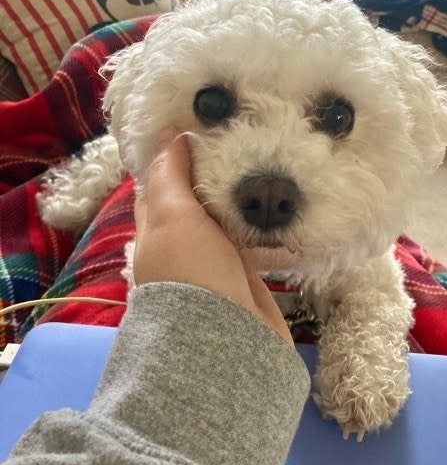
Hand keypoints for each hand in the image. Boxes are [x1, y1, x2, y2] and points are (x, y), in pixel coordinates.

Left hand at [133, 129, 293, 345]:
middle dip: (210, 172)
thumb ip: (169, 176)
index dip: (173, 155)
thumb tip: (168, 134)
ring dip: (237, 195)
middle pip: (195, 199)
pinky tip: (272, 201)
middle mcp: (183, 244)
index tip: (199, 124)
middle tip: (238, 137)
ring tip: (261, 160)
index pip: (160, 184)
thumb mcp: (172, 216)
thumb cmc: (192, 270)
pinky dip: (256, 220)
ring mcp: (215, 260)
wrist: (226, 339)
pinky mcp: (245, 274)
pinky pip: (249, 238)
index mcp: (156, 230)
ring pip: (223, 217)